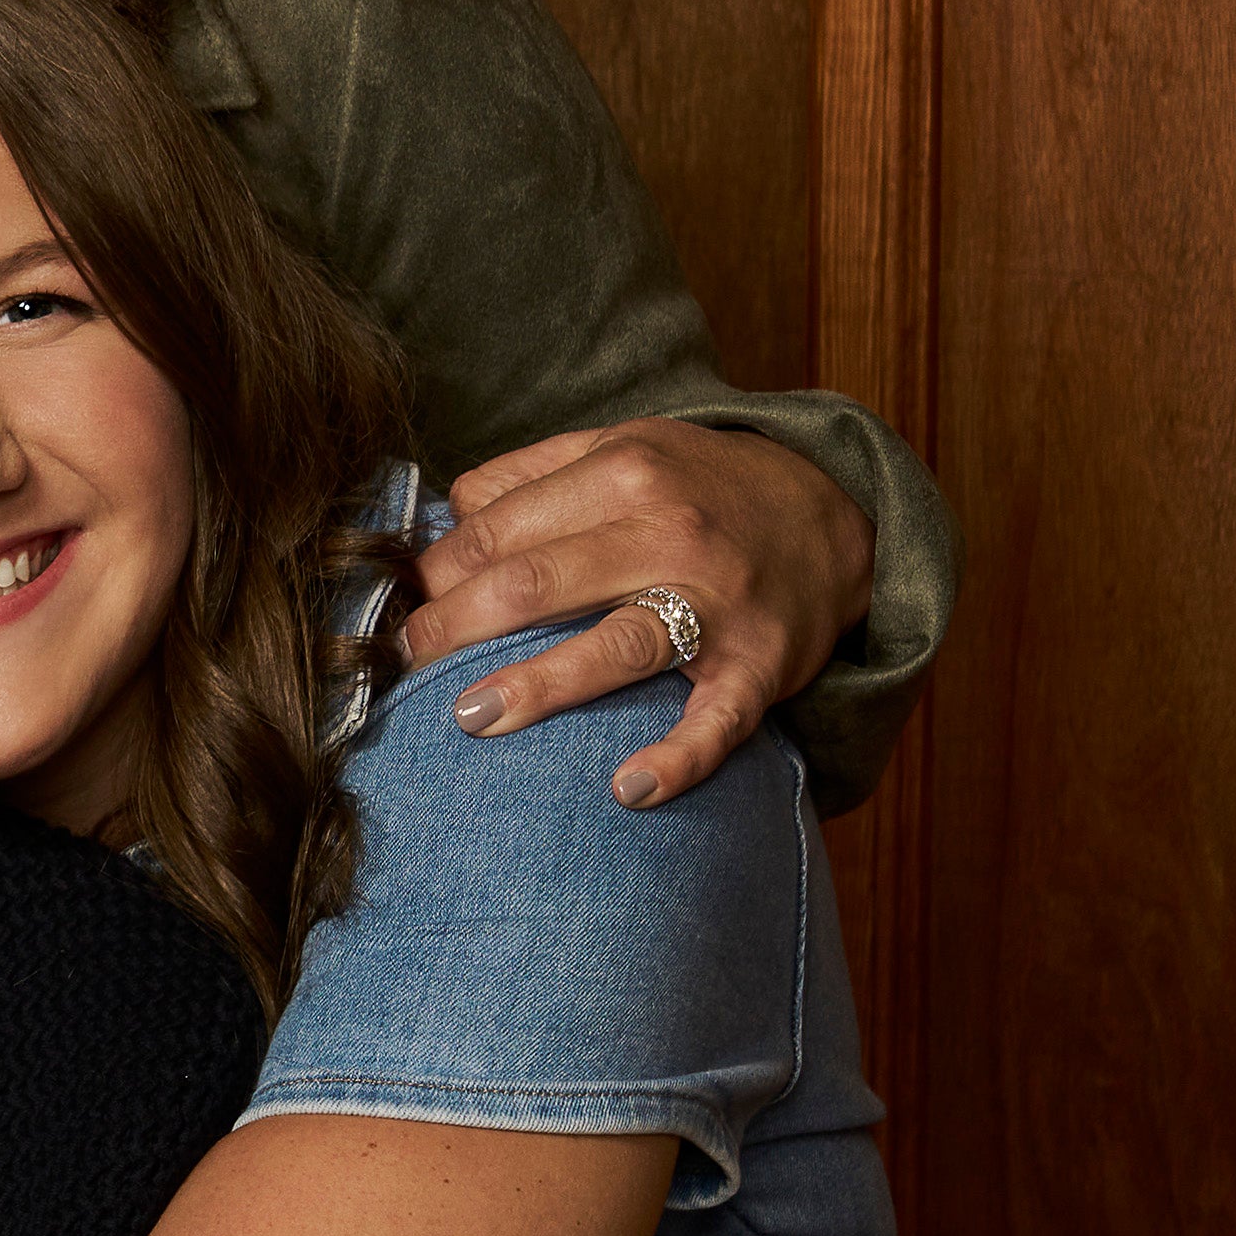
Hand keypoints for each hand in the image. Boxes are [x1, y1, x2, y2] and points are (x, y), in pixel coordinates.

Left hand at [399, 418, 875, 804]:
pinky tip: (627, 790)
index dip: (438, 572)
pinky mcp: (759, 666)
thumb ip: (530, 472)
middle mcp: (668, 533)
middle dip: (456, 627)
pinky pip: (717, 720)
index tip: (401, 606)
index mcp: (624, 473)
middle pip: (536, 583)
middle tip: (406, 664)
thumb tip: (443, 515)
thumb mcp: (622, 445)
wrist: (835, 511)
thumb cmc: (700, 487)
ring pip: (615, 645)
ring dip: (539, 685)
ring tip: (470, 717)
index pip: (500, 529)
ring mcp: (717, 604)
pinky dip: (678, 758)